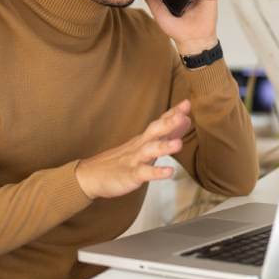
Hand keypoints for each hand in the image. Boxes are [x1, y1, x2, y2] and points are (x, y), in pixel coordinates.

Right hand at [75, 100, 191, 199]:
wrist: (91, 175)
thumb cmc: (121, 160)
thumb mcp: (144, 145)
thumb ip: (166, 133)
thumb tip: (186, 120)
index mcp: (144, 138)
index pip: (159, 122)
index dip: (173, 113)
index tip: (187, 103)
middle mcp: (140, 146)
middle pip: (154, 130)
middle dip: (169, 122)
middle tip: (183, 114)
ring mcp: (134, 160)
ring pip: (149, 151)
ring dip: (164, 146)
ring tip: (179, 144)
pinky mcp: (130, 175)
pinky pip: (144, 173)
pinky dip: (157, 172)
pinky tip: (169, 172)